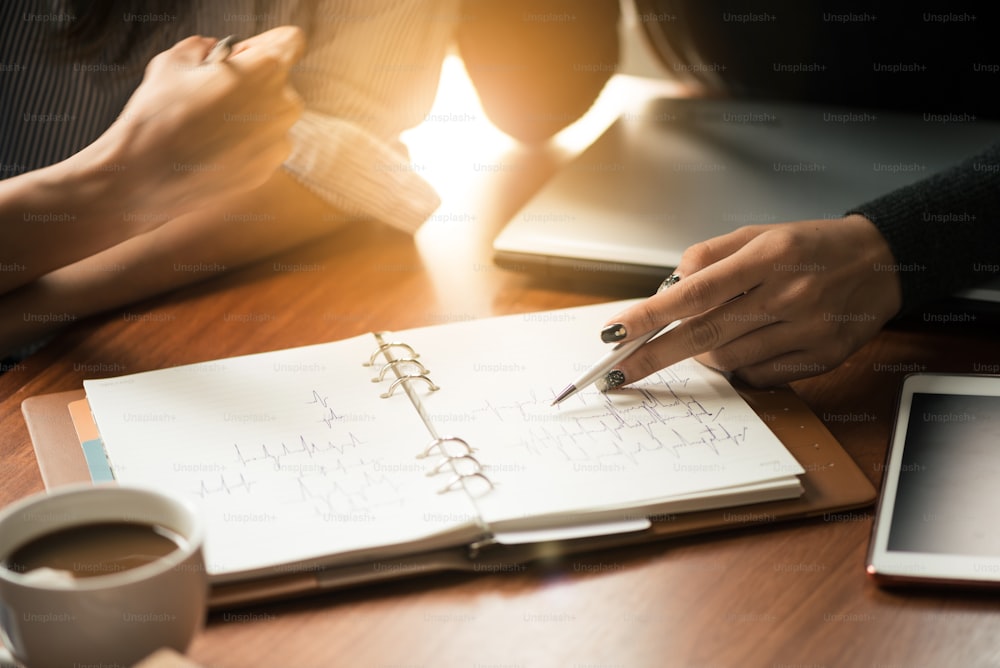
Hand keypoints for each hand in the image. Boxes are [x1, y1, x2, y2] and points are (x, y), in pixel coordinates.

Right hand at [90, 26, 305, 226]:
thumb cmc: (158, 116)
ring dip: (249, 114)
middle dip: (252, 81)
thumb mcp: (173, 61)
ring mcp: (279, 139)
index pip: (290, 41)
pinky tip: (215, 148)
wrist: (147, 178)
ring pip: (272, 115)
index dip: (262, 45)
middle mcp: (283, 104)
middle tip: (215, 93)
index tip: (241, 55)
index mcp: (264, 69)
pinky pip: (265, 144)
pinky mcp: (270, 167)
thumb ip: (204, 46)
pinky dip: (246, 143)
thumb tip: (213, 51)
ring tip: (210, 125)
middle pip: (277, 80)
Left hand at [602, 215, 902, 385]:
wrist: (882, 262)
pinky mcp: (821, 358)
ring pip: (728, 360)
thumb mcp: (758, 234)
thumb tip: (668, 290)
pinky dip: (737, 366)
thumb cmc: (811, 246)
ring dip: (699, 355)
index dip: (649, 316)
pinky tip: (741, 346)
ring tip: (698, 339)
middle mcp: (789, 295)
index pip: (695, 293)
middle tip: (617, 371)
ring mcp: (807, 331)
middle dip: (653, 356)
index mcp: (769, 257)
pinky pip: (758, 376)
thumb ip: (709, 258)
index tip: (614, 332)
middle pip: (704, 335)